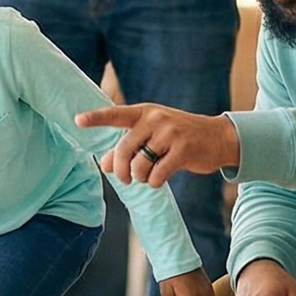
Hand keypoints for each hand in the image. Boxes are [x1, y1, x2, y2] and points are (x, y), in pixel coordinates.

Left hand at [76, 102, 240, 187]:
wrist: (217, 138)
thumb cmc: (179, 137)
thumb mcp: (152, 136)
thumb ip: (127, 147)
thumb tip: (103, 165)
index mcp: (144, 113)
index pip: (115, 114)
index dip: (96, 118)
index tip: (77, 120)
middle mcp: (155, 119)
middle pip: (123, 150)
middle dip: (121, 170)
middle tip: (126, 178)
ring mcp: (169, 133)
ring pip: (139, 165)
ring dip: (140, 177)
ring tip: (148, 175)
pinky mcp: (182, 150)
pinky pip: (156, 175)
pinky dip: (154, 182)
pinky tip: (160, 178)